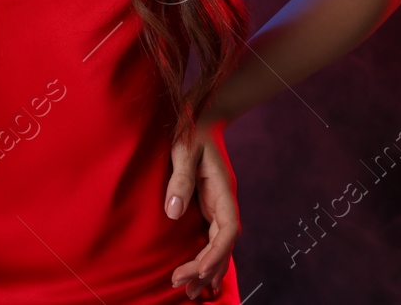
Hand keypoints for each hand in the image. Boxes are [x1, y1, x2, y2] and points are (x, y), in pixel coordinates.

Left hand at [166, 114, 239, 299]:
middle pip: (223, 244)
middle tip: (183, 287)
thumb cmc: (192, 128)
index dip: (214, 254)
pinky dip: (208, 257)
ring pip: (219, 245)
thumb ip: (180, 179)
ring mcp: (218, 205)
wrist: (202, 114)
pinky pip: (212, 237)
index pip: (227, 231)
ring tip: (192, 292)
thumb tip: (173, 212)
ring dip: (208, 268)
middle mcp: (224, 202)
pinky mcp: (208, 205)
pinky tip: (200, 274)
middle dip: (206, 269)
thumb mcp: (183, 149)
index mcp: (224, 191)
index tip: (195, 270)